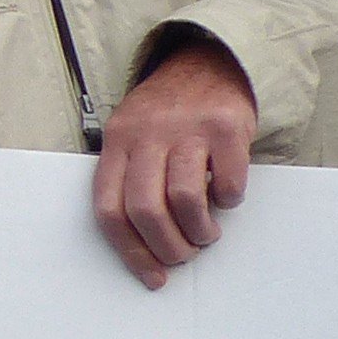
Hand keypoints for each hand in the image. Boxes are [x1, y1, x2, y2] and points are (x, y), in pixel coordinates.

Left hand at [94, 41, 255, 288]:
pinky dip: (229, 201)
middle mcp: (145, 135)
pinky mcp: (225, 126)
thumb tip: (144, 246)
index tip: (152, 276)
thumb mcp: (133, 137)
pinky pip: (227, 182)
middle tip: (183, 256)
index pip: (108, 209)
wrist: (208, 62)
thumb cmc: (167, 114)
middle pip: (144, 210)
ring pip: (184, 200)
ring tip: (206, 234)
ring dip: (199, 231)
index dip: (129, 251)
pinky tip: (226, 196)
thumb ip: (131, 180)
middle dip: (167, 247)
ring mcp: (185, 129)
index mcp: (116, 144)